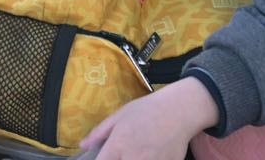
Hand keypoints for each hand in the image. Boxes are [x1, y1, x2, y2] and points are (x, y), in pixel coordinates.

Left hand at [80, 76, 219, 159]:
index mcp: (118, 144)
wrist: (181, 109)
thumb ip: (100, 132)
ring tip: (137, 153)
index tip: (103, 159)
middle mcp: (133, 157)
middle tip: (122, 155)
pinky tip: (150, 155)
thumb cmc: (149, 109)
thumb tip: (83, 145)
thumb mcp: (121, 114)